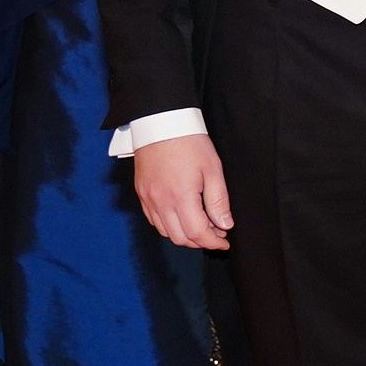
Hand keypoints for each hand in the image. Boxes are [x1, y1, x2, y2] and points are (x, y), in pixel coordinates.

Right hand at [133, 133, 232, 250]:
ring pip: (165, 232)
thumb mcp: (213, 169)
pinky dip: (169, 226)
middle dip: (200, 241)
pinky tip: (182, 217)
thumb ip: (218, 201)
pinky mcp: (141, 193)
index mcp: (181, 197)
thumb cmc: (190, 143)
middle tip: (216, 233)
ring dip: (184, 235)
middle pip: (180, 238)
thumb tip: (224, 224)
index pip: (197, 233)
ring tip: (202, 225)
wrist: (161, 123)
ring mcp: (148, 199)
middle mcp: (161, 202)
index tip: (224, 242)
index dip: (213, 242)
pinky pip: (154, 220)